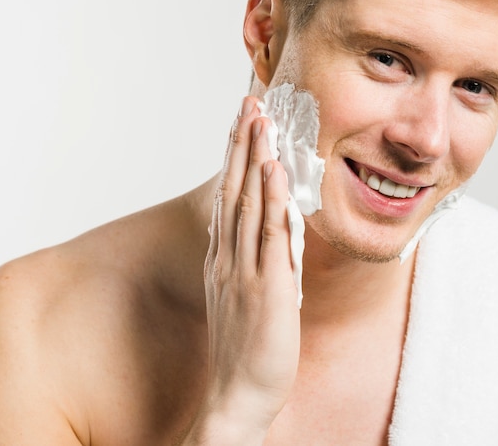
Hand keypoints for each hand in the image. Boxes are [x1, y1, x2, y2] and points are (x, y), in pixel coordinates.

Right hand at [193, 96, 299, 442]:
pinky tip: (272, 170)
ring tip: (259, 120)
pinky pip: (268, 235)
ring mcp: (244, 268)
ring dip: (253, 158)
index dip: (235, 157)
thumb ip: (254, 257)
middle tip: (248, 104)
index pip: (229, 195)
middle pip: (233, 188)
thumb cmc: (246, 344)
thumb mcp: (244, 293)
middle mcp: (229, 255)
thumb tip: (270, 226)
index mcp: (225, 256)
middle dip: (241, 143)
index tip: (242, 124)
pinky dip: (269, 199)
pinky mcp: (266, 286)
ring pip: (247, 202)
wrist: (238, 394)